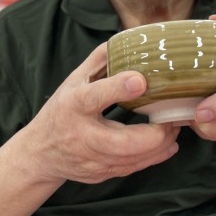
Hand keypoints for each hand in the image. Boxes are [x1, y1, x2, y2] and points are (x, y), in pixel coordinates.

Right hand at [27, 43, 179, 183]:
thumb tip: (126, 40)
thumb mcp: (73, 80)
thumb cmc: (61, 110)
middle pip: (123, 142)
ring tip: (175, 127)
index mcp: (73, 106)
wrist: (41, 153)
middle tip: (173, 117)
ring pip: (133, 159)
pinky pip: (133, 168)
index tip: (141, 81)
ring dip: (161, 144)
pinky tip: (168, 143)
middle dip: (156, 133)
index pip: (94, 97)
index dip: (118, 89)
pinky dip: (155, 157)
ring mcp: (91, 160)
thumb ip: (99, 60)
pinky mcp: (100, 174)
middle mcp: (82, 135)